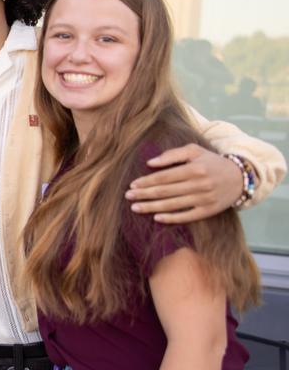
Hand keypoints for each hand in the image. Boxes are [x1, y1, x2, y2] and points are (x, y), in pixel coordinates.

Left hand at [126, 143, 241, 223]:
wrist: (241, 177)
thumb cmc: (212, 162)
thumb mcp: (195, 151)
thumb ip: (172, 154)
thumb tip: (150, 162)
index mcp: (194, 169)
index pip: (164, 177)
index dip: (146, 181)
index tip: (132, 185)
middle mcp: (199, 184)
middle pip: (165, 192)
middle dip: (144, 194)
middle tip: (128, 196)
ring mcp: (204, 199)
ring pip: (172, 205)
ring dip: (152, 207)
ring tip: (135, 208)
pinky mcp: (209, 211)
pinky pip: (187, 216)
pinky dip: (171, 218)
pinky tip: (156, 218)